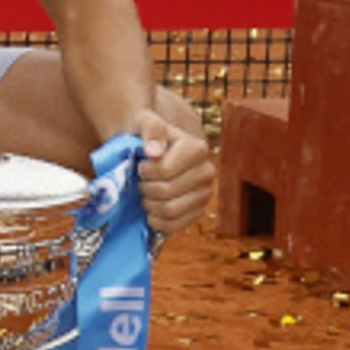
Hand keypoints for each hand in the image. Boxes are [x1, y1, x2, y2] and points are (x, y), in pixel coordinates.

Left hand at [136, 96, 213, 239]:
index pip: (165, 171)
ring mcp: (206, 194)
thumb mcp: (144, 122)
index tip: (141, 166)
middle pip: (166, 191)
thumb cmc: (147, 137)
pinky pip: (176, 226)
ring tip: (146, 195)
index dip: (145, 172)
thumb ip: (149, 129)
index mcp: (197, 148)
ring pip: (170, 210)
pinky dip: (158, 222)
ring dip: (150, 205)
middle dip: (145, 189)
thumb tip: (154, 152)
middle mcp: (207, 171)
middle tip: (141, 182)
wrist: (153, 153)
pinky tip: (151, 212)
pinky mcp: (199, 212)